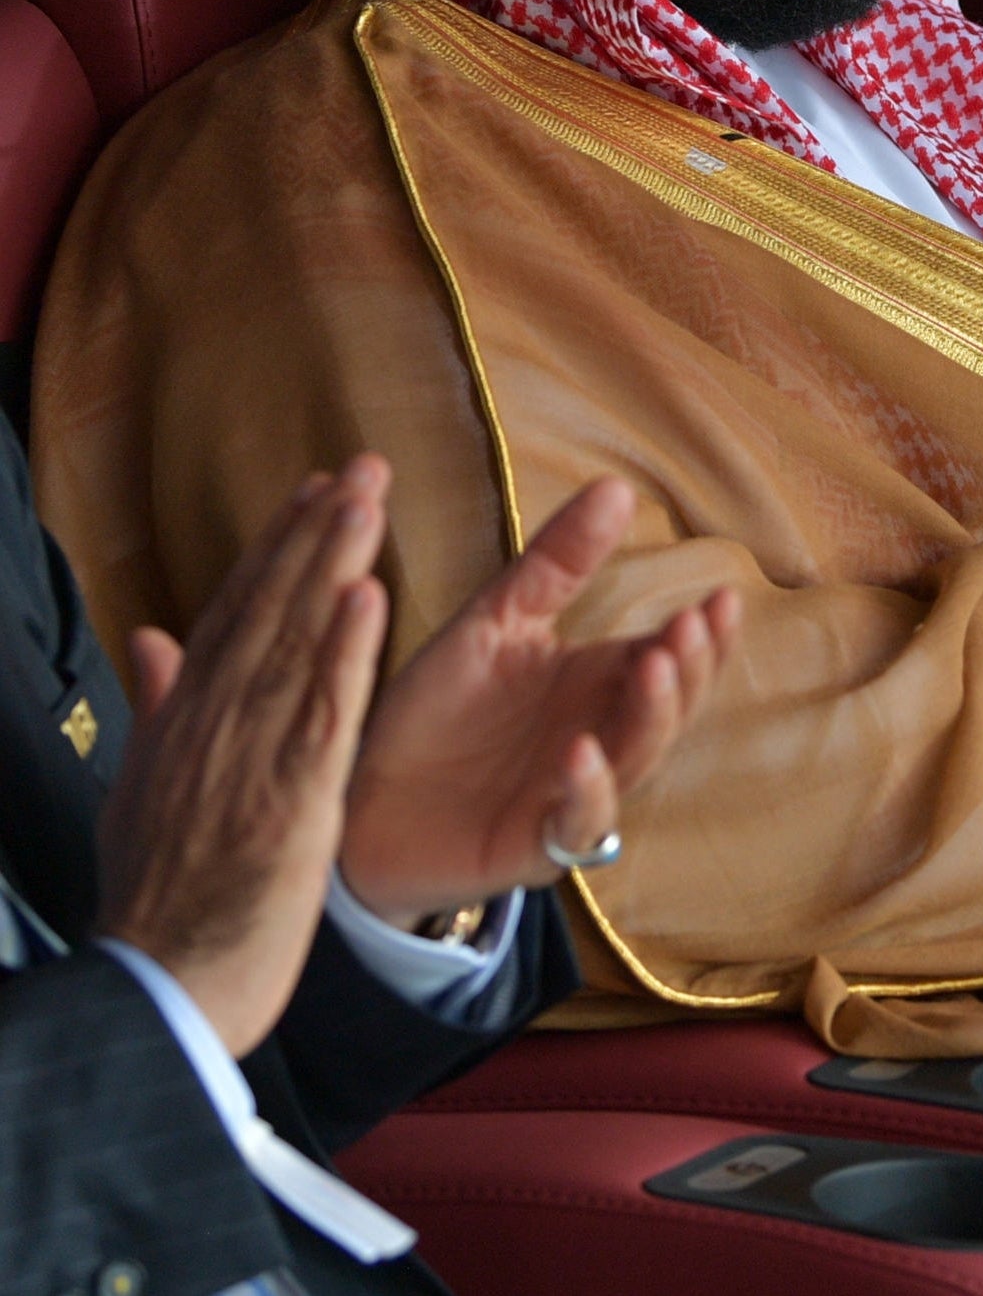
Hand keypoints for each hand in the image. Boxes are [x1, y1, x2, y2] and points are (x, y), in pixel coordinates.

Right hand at [97, 461, 391, 1058]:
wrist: (157, 986)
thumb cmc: (160, 897)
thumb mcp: (143, 790)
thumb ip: (157, 708)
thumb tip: (150, 636)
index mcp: (186, 723)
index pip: (237, 615)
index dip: (277, 549)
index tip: (316, 490)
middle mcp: (214, 726)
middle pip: (268, 612)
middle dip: (315, 534)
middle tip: (363, 466)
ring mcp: (250, 759)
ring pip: (296, 644)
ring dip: (331, 567)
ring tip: (366, 498)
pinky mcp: (289, 800)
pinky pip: (322, 715)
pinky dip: (343, 653)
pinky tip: (367, 598)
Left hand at [339, 473, 742, 928]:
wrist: (356, 799)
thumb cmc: (434, 712)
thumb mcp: (495, 621)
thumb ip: (557, 563)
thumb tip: (618, 486)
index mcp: (598, 686)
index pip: (674, 658)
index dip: (704, 635)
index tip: (721, 596)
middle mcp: (601, 739)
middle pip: (671, 707)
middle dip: (690, 669)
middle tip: (689, 627)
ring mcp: (574, 795)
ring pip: (638, 759)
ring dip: (652, 717)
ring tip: (651, 667)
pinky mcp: (534, 846)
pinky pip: (578, 824)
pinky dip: (587, 790)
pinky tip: (580, 753)